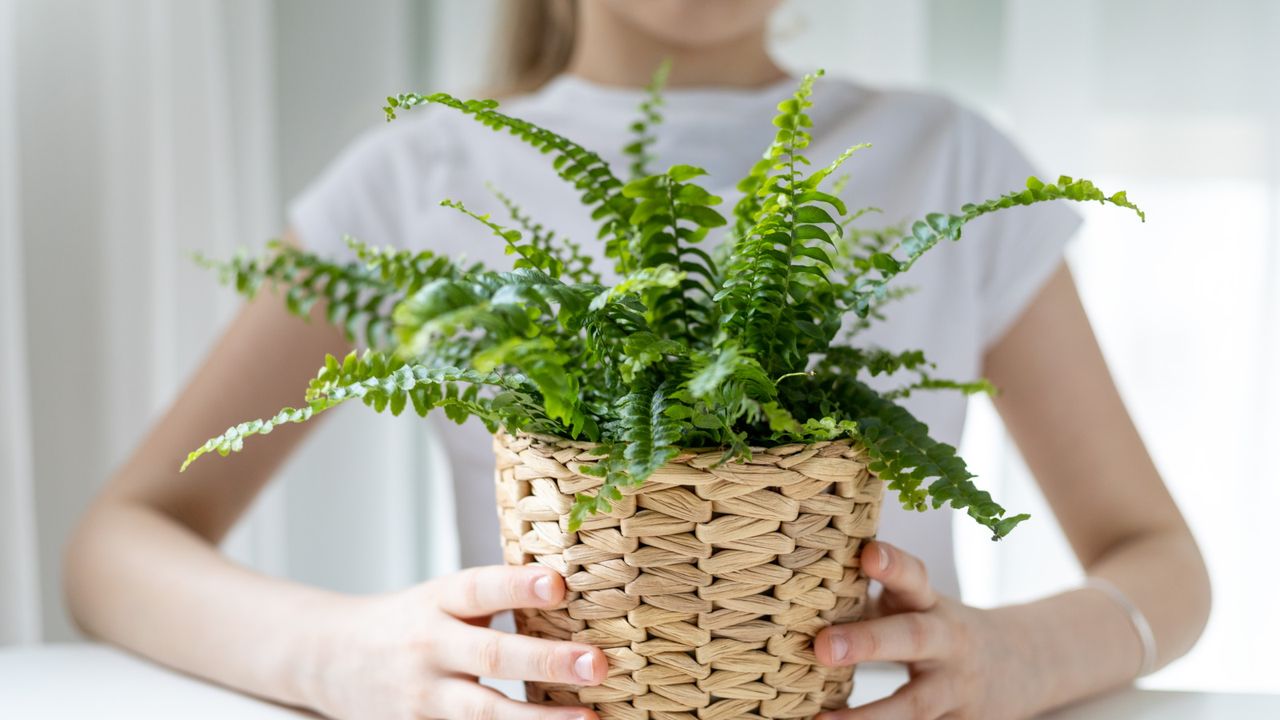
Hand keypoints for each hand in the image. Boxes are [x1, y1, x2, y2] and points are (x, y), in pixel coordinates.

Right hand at [306, 565, 605, 719]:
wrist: (329, 660)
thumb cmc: (409, 622)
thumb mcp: (441, 597)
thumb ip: (494, 599)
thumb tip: (574, 593)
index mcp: (437, 602)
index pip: (479, 589)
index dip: (518, 586)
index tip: (559, 584)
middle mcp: (429, 647)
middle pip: (491, 655)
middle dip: (547, 661)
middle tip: (598, 663)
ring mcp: (423, 697)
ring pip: (485, 712)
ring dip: (540, 719)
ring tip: (590, 716)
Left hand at [814, 542, 1035, 719]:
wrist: (1021, 664)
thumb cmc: (936, 627)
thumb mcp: (912, 605)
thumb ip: (867, 598)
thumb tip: (796, 588)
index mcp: (929, 604)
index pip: (915, 577)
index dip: (893, 565)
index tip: (868, 553)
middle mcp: (948, 642)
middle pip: (913, 638)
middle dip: (869, 642)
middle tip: (823, 647)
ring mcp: (956, 688)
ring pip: (916, 705)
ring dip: (869, 718)